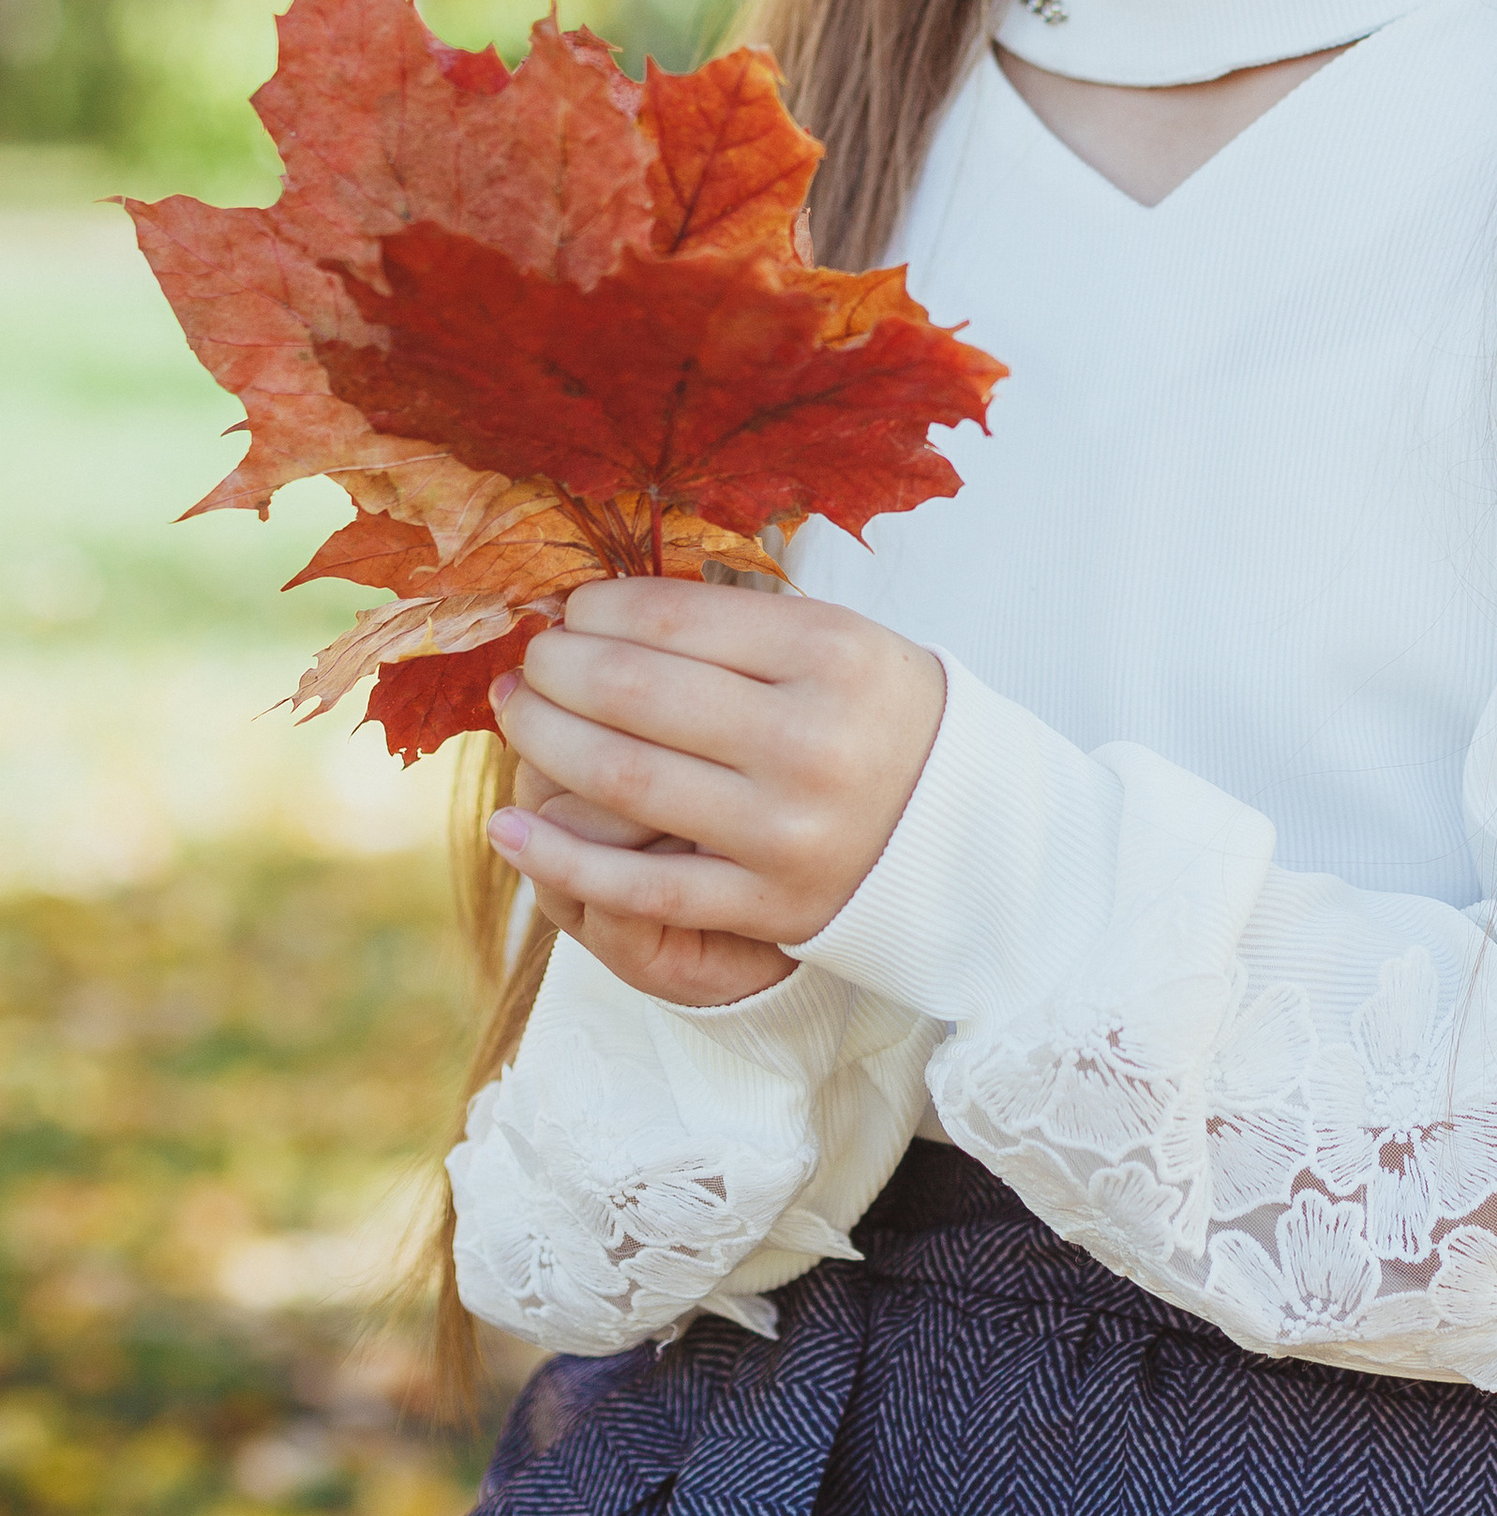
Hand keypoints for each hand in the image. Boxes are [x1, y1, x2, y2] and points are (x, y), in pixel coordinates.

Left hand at [487, 579, 946, 1012]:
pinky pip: (640, 886)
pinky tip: (510, 828)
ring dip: (544, 742)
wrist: (967, 831)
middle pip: (636, 694)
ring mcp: (786, 830)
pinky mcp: (769, 905)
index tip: (570, 611)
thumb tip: (591, 610)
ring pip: (624, 782)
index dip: (600, 610)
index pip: (676, 618)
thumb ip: (730, 623)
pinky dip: (559, 858)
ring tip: (515, 715)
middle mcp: (810, 741)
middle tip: (530, 661)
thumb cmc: (879, 716)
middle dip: (557, 669)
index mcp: (832, 656)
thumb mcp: (837, 641)